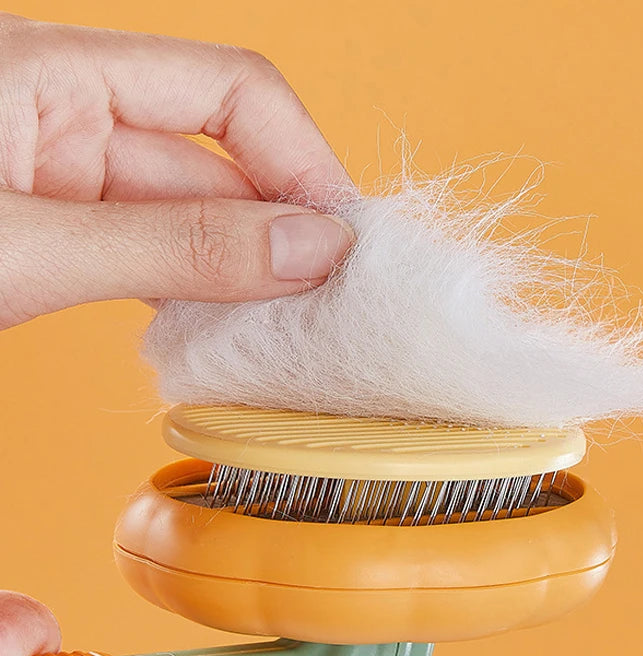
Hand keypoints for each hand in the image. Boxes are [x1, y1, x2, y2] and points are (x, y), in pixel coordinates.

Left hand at [0, 13, 355, 329]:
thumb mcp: (29, 250)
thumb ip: (173, 247)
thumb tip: (311, 249)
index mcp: (51, 71)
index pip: (230, 89)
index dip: (302, 162)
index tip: (343, 240)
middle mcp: (65, 114)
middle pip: (218, 164)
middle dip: (280, 234)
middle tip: (330, 300)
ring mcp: (60, 179)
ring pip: (191, 217)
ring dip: (243, 273)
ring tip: (288, 325)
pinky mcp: (59, 236)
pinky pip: (154, 254)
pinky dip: (195, 293)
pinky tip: (226, 330)